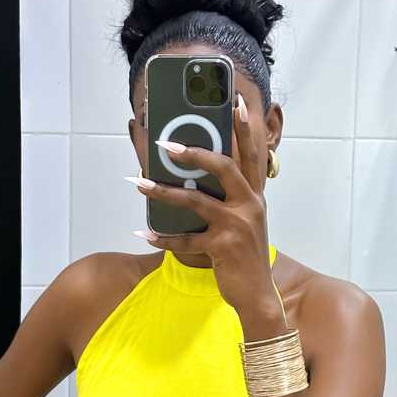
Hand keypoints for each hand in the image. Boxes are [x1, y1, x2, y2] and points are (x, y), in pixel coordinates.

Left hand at [128, 93, 287, 340]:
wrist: (257, 294)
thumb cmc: (246, 254)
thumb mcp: (245, 221)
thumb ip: (230, 199)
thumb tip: (193, 179)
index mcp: (255, 195)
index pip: (251, 154)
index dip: (245, 128)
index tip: (237, 102)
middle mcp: (250, 205)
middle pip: (224, 167)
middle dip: (195, 152)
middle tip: (165, 145)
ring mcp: (237, 226)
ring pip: (196, 200)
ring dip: (164, 191)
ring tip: (139, 183)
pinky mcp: (222, 247)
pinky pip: (186, 238)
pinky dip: (164, 236)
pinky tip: (145, 232)